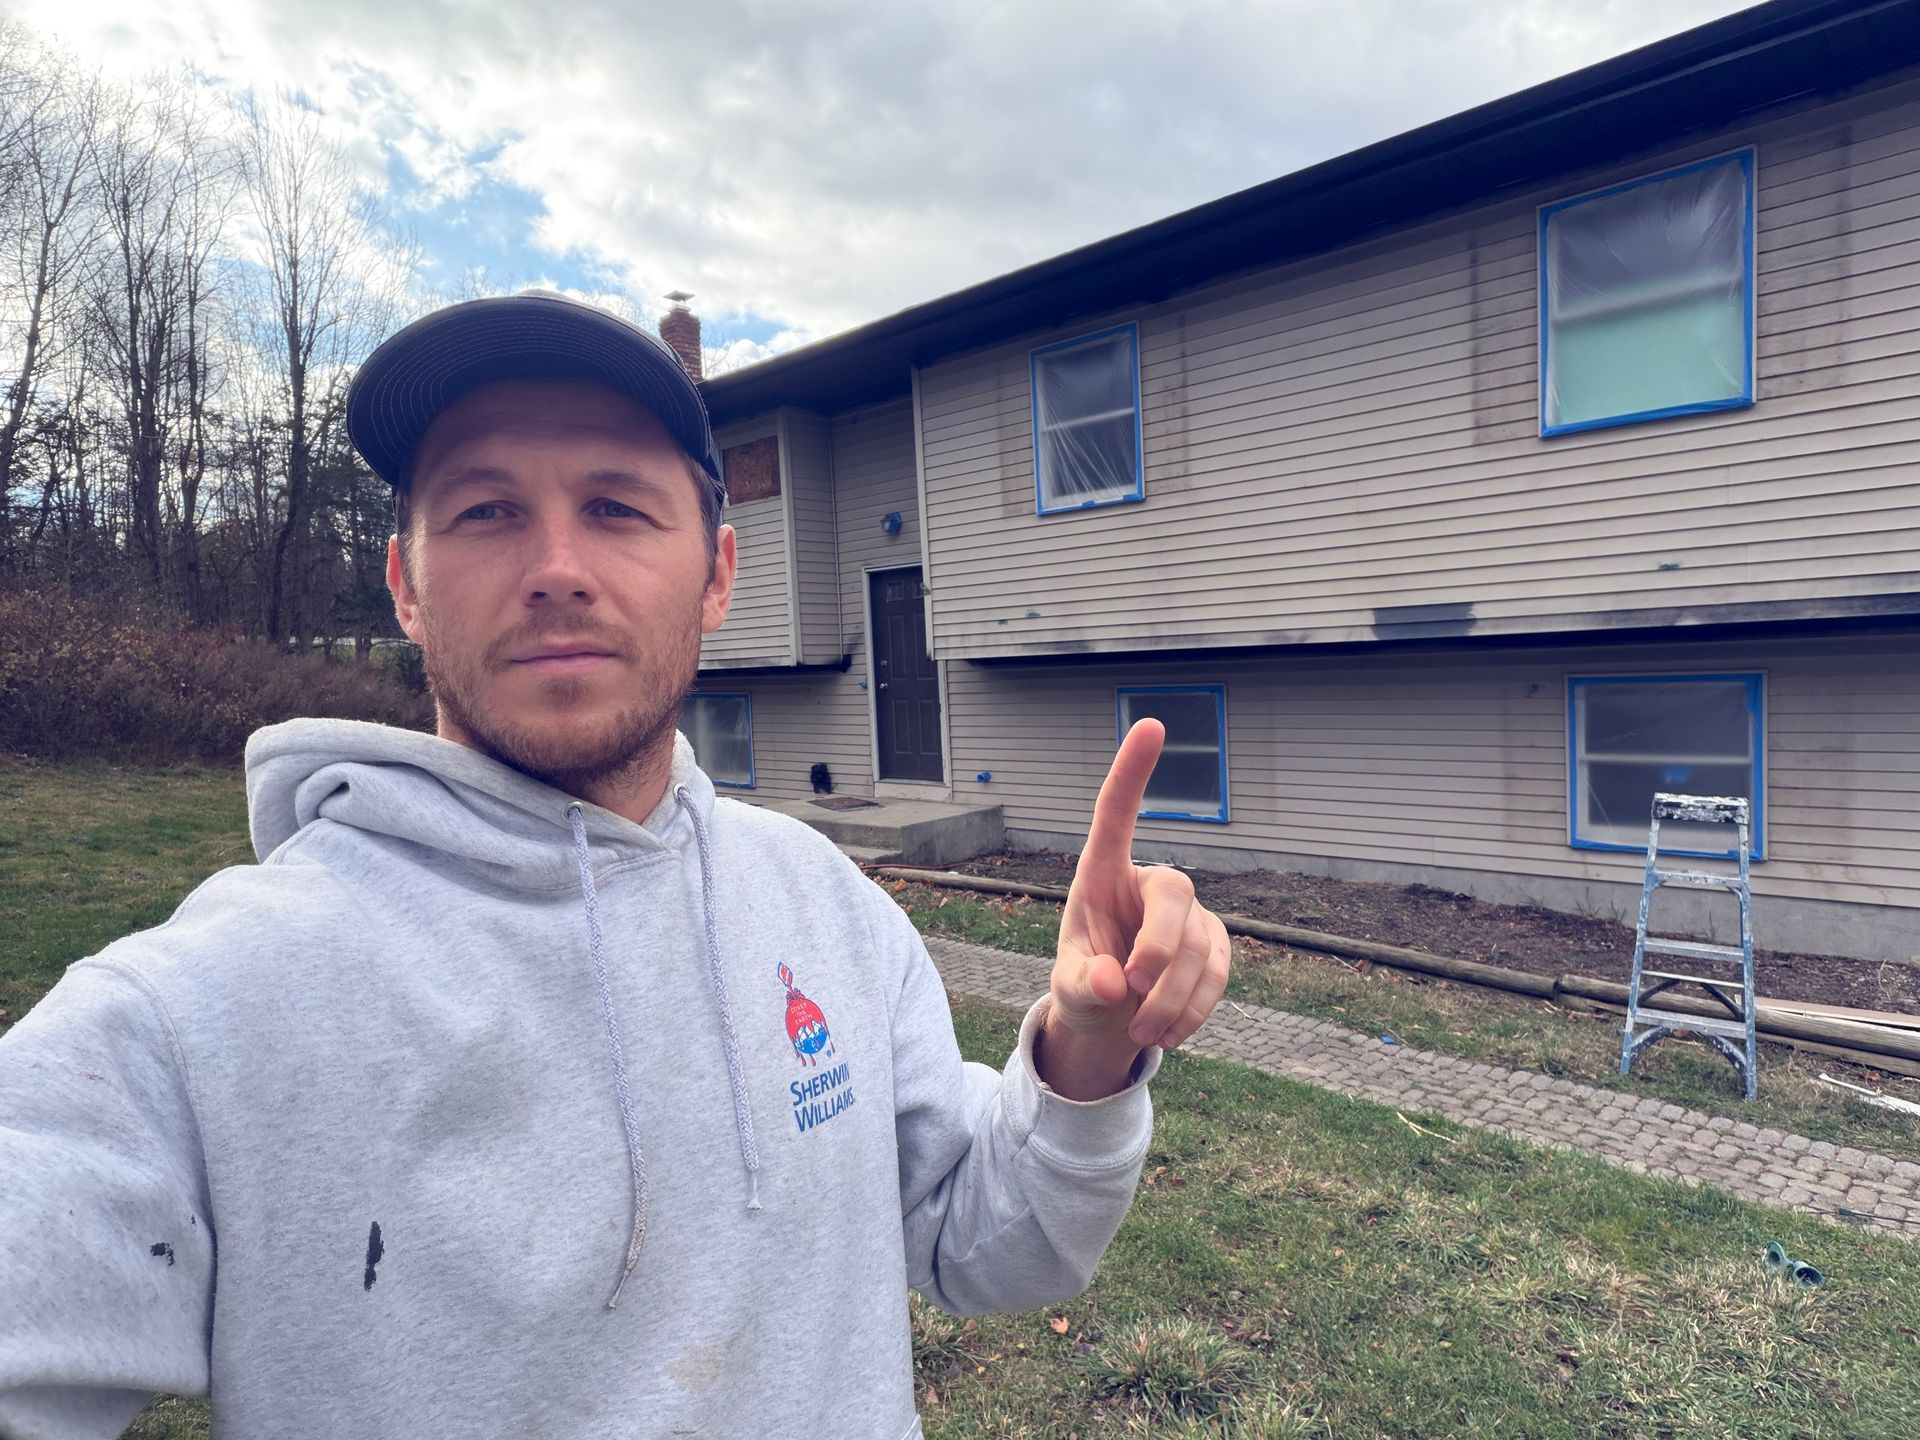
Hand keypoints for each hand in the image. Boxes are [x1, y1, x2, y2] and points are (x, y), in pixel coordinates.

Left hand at [1036, 719, 1231, 1099]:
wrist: (1113, 1020)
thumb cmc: (1084, 986)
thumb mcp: (1069, 991)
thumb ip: (1081, 985)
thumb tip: (1110, 982)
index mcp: (1101, 875)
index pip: (1117, 814)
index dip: (1134, 770)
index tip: (1152, 723)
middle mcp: (1150, 884)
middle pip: (1176, 893)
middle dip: (1159, 949)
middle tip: (1130, 991)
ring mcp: (1189, 913)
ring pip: (1200, 946)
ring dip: (1171, 998)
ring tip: (1140, 1035)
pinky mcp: (1216, 944)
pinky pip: (1219, 974)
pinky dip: (1194, 1010)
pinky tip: (1169, 1034)